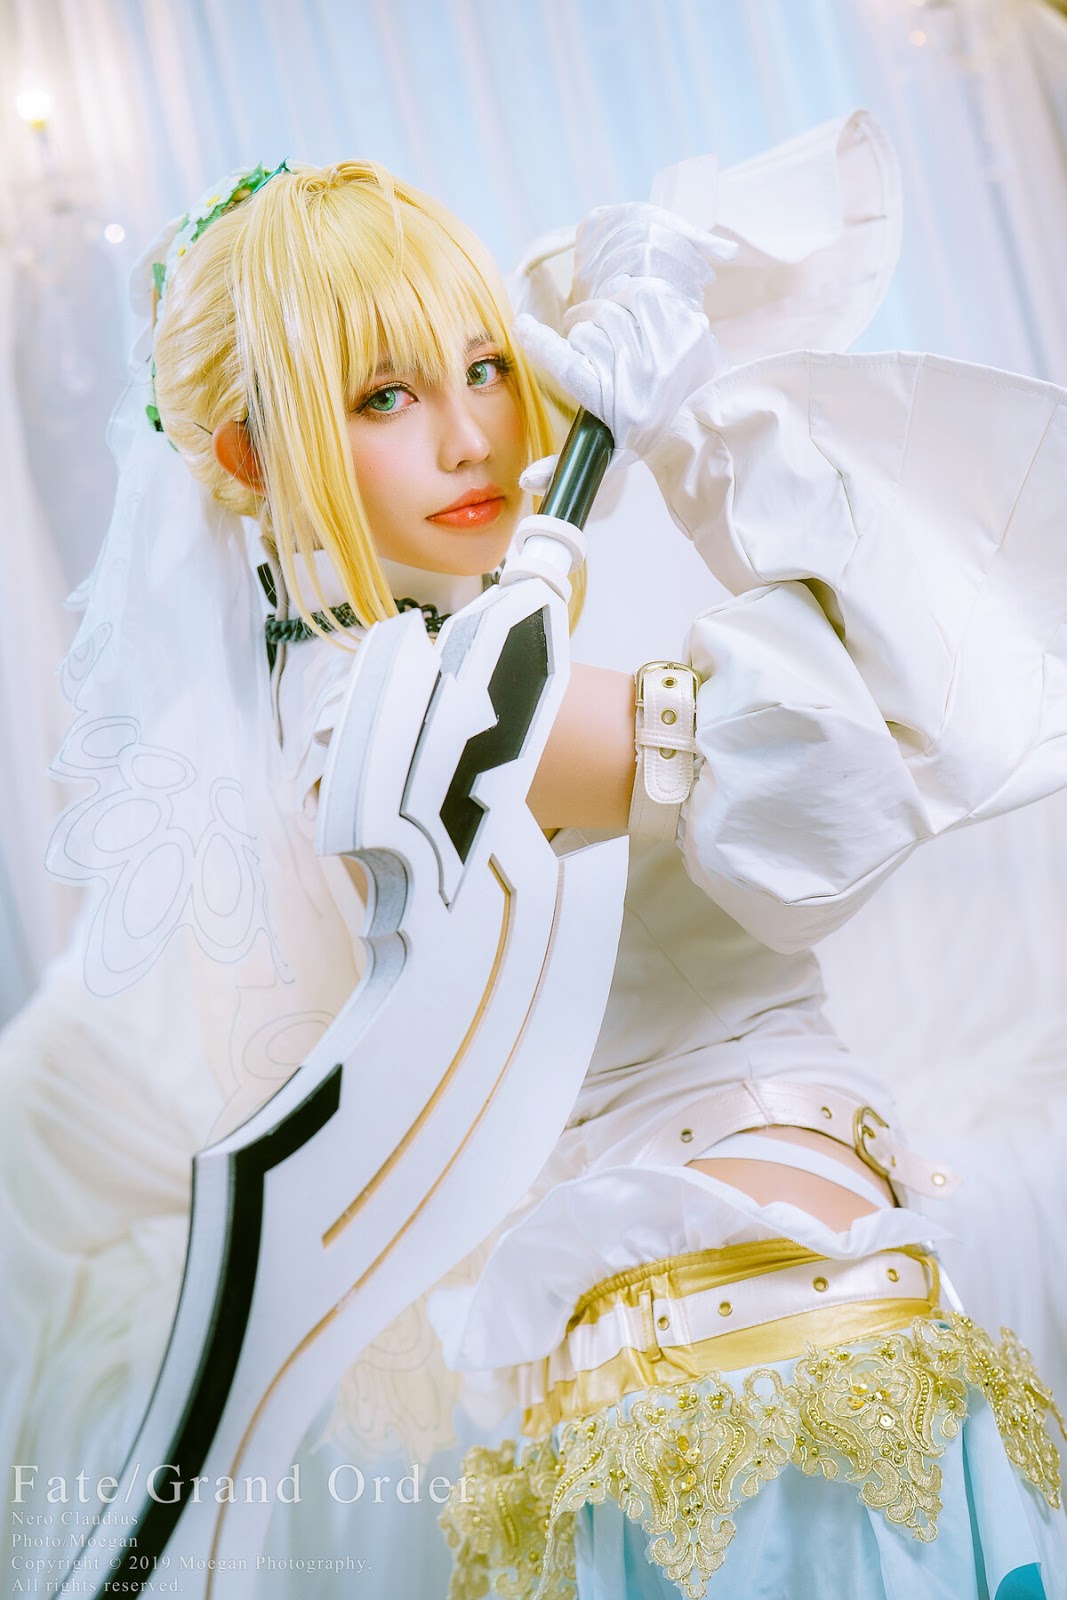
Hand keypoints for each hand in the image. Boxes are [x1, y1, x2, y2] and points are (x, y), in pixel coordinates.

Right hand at [514, 204, 733, 482]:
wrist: (705, 415)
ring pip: (611, 307)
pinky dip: (630, 297)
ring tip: (610, 327)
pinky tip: (631, 312)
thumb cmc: (649, 430)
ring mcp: (666, 347)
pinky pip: (642, 292)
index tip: (523, 327)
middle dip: (582, 334)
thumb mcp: (609, 452)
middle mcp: (641, 376)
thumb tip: (525, 482)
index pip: (569, 368)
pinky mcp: (686, 323)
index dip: (541, 345)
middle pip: (586, 333)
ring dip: (603, 313)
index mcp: (618, 405)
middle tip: (589, 345)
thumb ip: (564, 465)